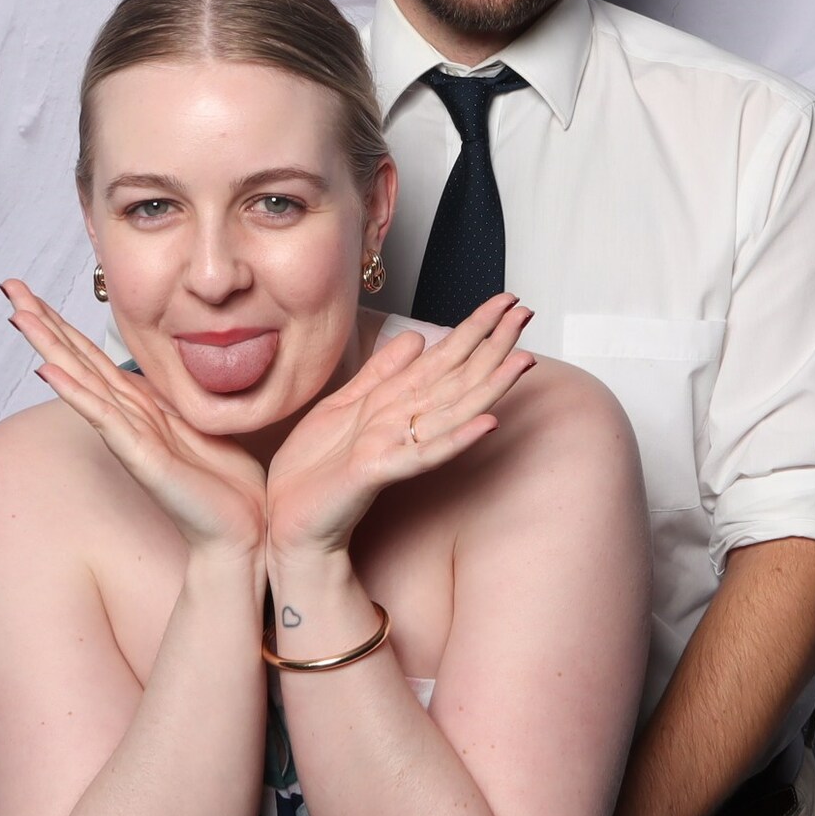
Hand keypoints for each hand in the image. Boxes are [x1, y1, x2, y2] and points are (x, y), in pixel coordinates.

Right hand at [2, 279, 266, 555]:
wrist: (244, 532)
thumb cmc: (227, 485)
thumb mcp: (202, 422)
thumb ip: (180, 397)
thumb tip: (180, 364)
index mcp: (141, 406)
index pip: (94, 356)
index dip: (64, 322)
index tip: (33, 290)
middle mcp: (127, 418)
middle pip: (77, 360)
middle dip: (44, 322)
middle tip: (9, 286)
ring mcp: (130, 438)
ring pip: (83, 382)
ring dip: (50, 347)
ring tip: (20, 316)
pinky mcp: (143, 459)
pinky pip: (105, 419)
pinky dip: (76, 394)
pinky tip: (49, 372)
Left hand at [264, 295, 534, 556]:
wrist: (288, 516)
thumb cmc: (314, 468)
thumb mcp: (343, 404)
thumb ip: (381, 372)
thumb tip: (417, 336)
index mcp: (396, 402)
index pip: (446, 358)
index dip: (476, 328)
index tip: (506, 299)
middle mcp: (405, 423)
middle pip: (460, 378)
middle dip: (493, 345)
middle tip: (526, 312)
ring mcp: (397, 447)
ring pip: (454, 410)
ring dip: (490, 386)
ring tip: (522, 359)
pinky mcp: (380, 472)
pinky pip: (426, 455)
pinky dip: (457, 439)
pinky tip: (487, 424)